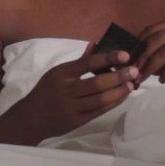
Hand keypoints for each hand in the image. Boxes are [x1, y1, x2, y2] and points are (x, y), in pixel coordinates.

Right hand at [8, 45, 137, 139]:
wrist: (30, 119)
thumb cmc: (45, 92)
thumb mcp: (56, 73)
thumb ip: (77, 62)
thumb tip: (95, 44)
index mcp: (61, 74)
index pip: (87, 63)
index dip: (108, 58)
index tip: (125, 55)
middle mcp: (66, 90)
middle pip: (97, 83)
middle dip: (119, 76)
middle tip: (134, 71)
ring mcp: (71, 108)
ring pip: (100, 99)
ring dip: (119, 92)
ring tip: (131, 84)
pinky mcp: (76, 121)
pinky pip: (98, 111)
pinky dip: (112, 103)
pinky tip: (122, 96)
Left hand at [136, 15, 164, 83]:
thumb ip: (154, 47)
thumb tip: (130, 53)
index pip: (153, 29)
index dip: (139, 44)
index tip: (130, 58)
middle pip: (158, 39)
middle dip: (143, 57)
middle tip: (135, 71)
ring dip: (151, 67)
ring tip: (145, 77)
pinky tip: (163, 80)